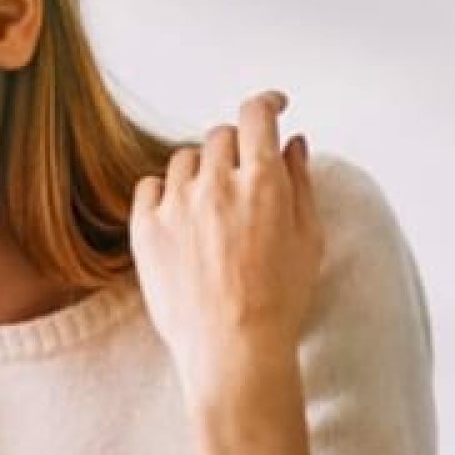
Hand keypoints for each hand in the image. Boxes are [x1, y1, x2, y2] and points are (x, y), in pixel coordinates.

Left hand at [131, 89, 323, 408]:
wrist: (233, 350)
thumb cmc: (279, 301)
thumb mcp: (308, 239)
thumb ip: (301, 182)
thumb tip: (294, 141)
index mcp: (262, 181)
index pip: (256, 114)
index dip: (266, 104)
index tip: (272, 108)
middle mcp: (216, 183)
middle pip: (220, 137)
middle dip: (236, 150)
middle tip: (243, 180)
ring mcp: (176, 204)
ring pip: (184, 159)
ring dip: (201, 172)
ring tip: (212, 209)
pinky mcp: (145, 228)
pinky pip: (149, 186)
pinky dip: (165, 193)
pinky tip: (180, 217)